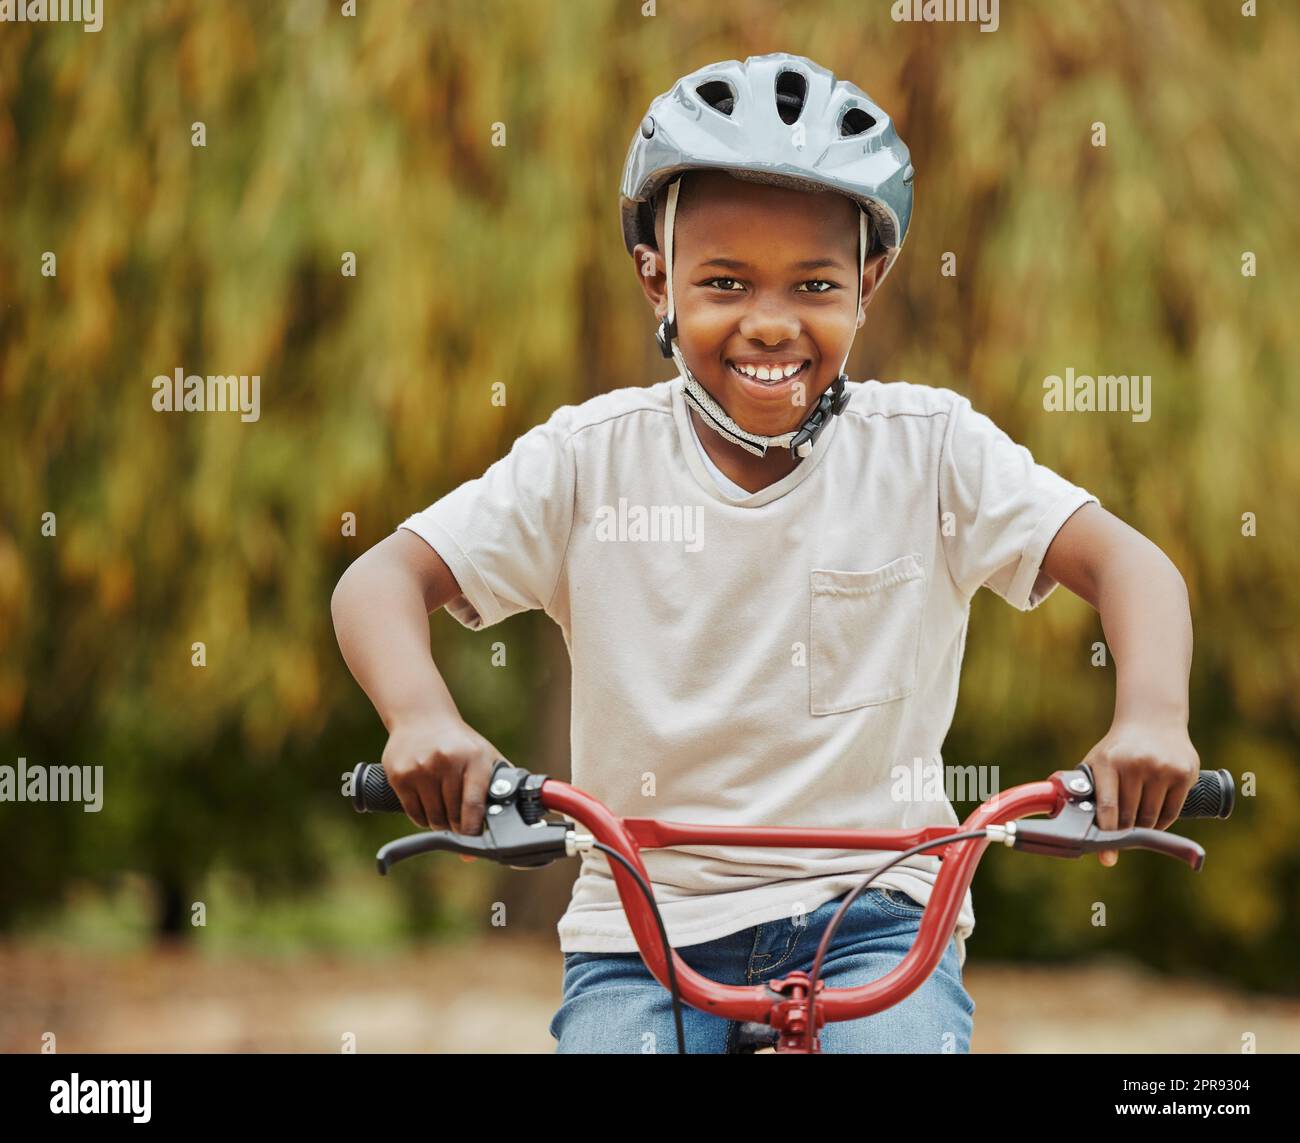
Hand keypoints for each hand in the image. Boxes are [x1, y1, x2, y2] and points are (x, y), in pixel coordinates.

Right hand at [380, 713, 505, 841]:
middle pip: (453, 815)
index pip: (473, 805)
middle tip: (460, 824)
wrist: (421, 717)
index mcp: (473, 757)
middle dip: (458, 826)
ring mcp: (420, 768)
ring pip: (433, 818)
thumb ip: (500, 781)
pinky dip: (423, 819)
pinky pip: (414, 813)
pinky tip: (429, 809)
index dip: (473, 829)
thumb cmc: (459, 742)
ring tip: (445, 813)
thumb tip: (514, 813)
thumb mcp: (485, 753)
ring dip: (440, 824)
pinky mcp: (400, 775)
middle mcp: (446, 761)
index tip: (474, 840)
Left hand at [1080, 718, 1199, 866]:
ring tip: (1136, 826)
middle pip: (1130, 816)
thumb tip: (1071, 825)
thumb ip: (1088, 792)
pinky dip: (1162, 823)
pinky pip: (1172, 812)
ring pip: (1151, 817)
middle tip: (1120, 841)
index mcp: (1108, 762)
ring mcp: (1162, 768)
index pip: (1107, 807)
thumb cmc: (1118, 749)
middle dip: (1124, 831)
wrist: (1152, 720)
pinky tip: (1154, 821)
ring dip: (1143, 828)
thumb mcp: (1097, 762)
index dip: (1107, 833)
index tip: (1106, 856)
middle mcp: (1136, 764)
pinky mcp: (1184, 773)